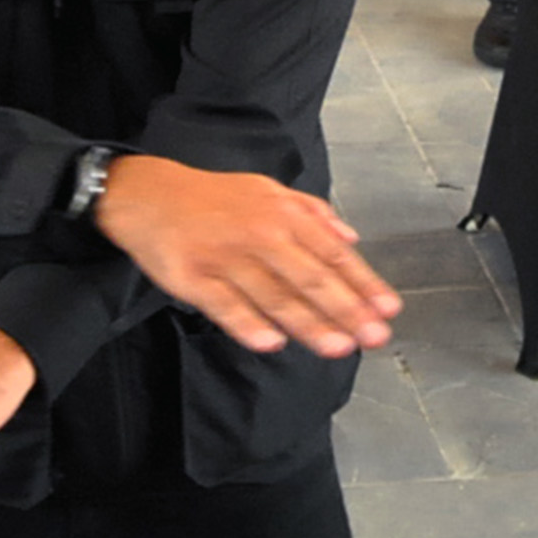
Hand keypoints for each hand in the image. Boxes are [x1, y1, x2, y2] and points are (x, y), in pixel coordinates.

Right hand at [90, 155, 400, 359]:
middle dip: (346, 309)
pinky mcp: (192, 278)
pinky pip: (224, 305)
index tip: (388, 308)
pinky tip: (271, 343)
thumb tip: (350, 238)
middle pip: (310, 277)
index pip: (332, 252)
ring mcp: (225, 257)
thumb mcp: (268, 190)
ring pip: (273, 295)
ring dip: (308, 323)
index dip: (363, 282)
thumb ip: (312, 214)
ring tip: (337, 347)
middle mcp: (259, 234)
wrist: (149, 194)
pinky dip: (247, 324)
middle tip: (374, 336)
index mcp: (282, 214)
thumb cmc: (214, 198)